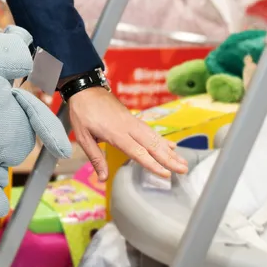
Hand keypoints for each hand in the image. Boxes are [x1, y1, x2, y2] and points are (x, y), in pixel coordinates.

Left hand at [66, 87, 188, 181]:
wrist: (85, 88)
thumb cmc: (82, 112)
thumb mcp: (82, 136)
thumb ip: (95, 157)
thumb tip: (102, 179)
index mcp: (115, 133)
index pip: (137, 151)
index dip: (152, 164)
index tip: (165, 173)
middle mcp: (128, 127)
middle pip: (152, 145)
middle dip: (169, 159)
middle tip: (184, 170)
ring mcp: (132, 121)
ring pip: (154, 137)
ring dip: (170, 151)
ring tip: (183, 162)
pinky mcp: (133, 118)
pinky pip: (151, 130)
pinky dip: (163, 139)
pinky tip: (171, 146)